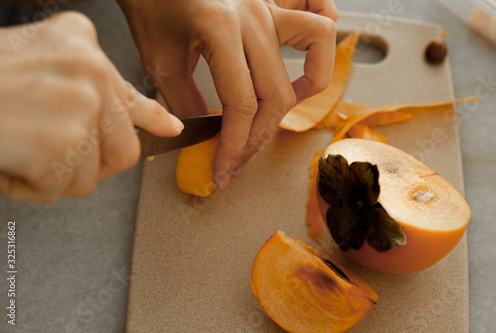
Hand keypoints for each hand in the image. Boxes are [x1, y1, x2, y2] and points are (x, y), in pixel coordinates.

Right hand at [0, 12, 182, 202]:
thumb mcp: (42, 64)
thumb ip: (98, 90)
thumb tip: (166, 125)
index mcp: (82, 46)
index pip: (132, 94)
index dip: (152, 119)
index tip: (172, 129)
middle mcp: (90, 70)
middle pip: (122, 149)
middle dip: (86, 163)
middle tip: (48, 152)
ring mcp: (80, 105)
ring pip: (91, 174)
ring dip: (52, 175)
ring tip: (18, 147)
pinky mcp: (62, 143)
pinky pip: (59, 189)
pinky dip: (28, 186)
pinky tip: (7, 158)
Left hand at [118, 0, 337, 187]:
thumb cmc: (151, 4)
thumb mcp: (160, 59)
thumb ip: (185, 103)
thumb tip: (208, 139)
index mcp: (220, 29)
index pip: (241, 105)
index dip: (234, 146)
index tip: (223, 169)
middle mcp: (253, 16)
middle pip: (276, 94)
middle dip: (258, 139)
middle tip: (237, 161)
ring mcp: (269, 7)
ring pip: (312, 58)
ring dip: (299, 98)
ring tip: (276, 118)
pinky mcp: (274, 4)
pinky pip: (319, 23)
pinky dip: (320, 52)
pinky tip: (299, 76)